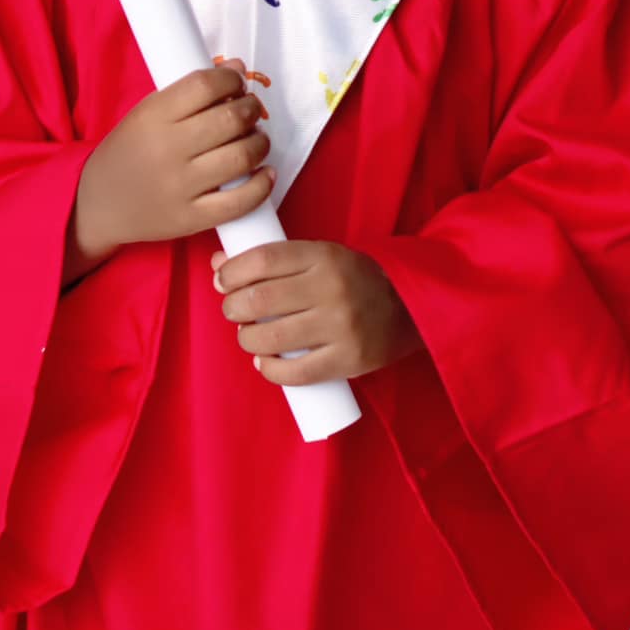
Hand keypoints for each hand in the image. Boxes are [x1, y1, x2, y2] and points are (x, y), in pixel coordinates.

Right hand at [72, 66, 274, 267]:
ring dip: (260, 143)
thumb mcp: (146, 113)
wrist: (99, 205)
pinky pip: (240, 202)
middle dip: (250, 109)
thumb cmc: (128, 153)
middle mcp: (167, 150)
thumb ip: (190, 91)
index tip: (236, 83)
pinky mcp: (191, 219)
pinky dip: (262, 185)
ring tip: (256, 139)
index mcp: (152, 117)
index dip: (231, 80)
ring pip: (241, 157)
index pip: (205, 85)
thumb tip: (237, 67)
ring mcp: (180, 187)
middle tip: (250, 111)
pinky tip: (265, 173)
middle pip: (230, 119)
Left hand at [212, 239, 424, 382]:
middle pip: (260, 299)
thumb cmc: (353, 279)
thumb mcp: (320, 256)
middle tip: (234, 310)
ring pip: (270, 339)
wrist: (409, 307)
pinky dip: (270, 370)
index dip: (232, 271)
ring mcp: (340, 327)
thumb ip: (275, 259)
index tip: (222, 280)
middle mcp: (331, 289)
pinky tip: (265, 362)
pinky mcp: (347, 360)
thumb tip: (219, 261)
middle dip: (233, 307)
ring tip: (250, 336)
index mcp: (324, 256)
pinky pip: (294, 373)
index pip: (263, 259)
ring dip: (247, 340)